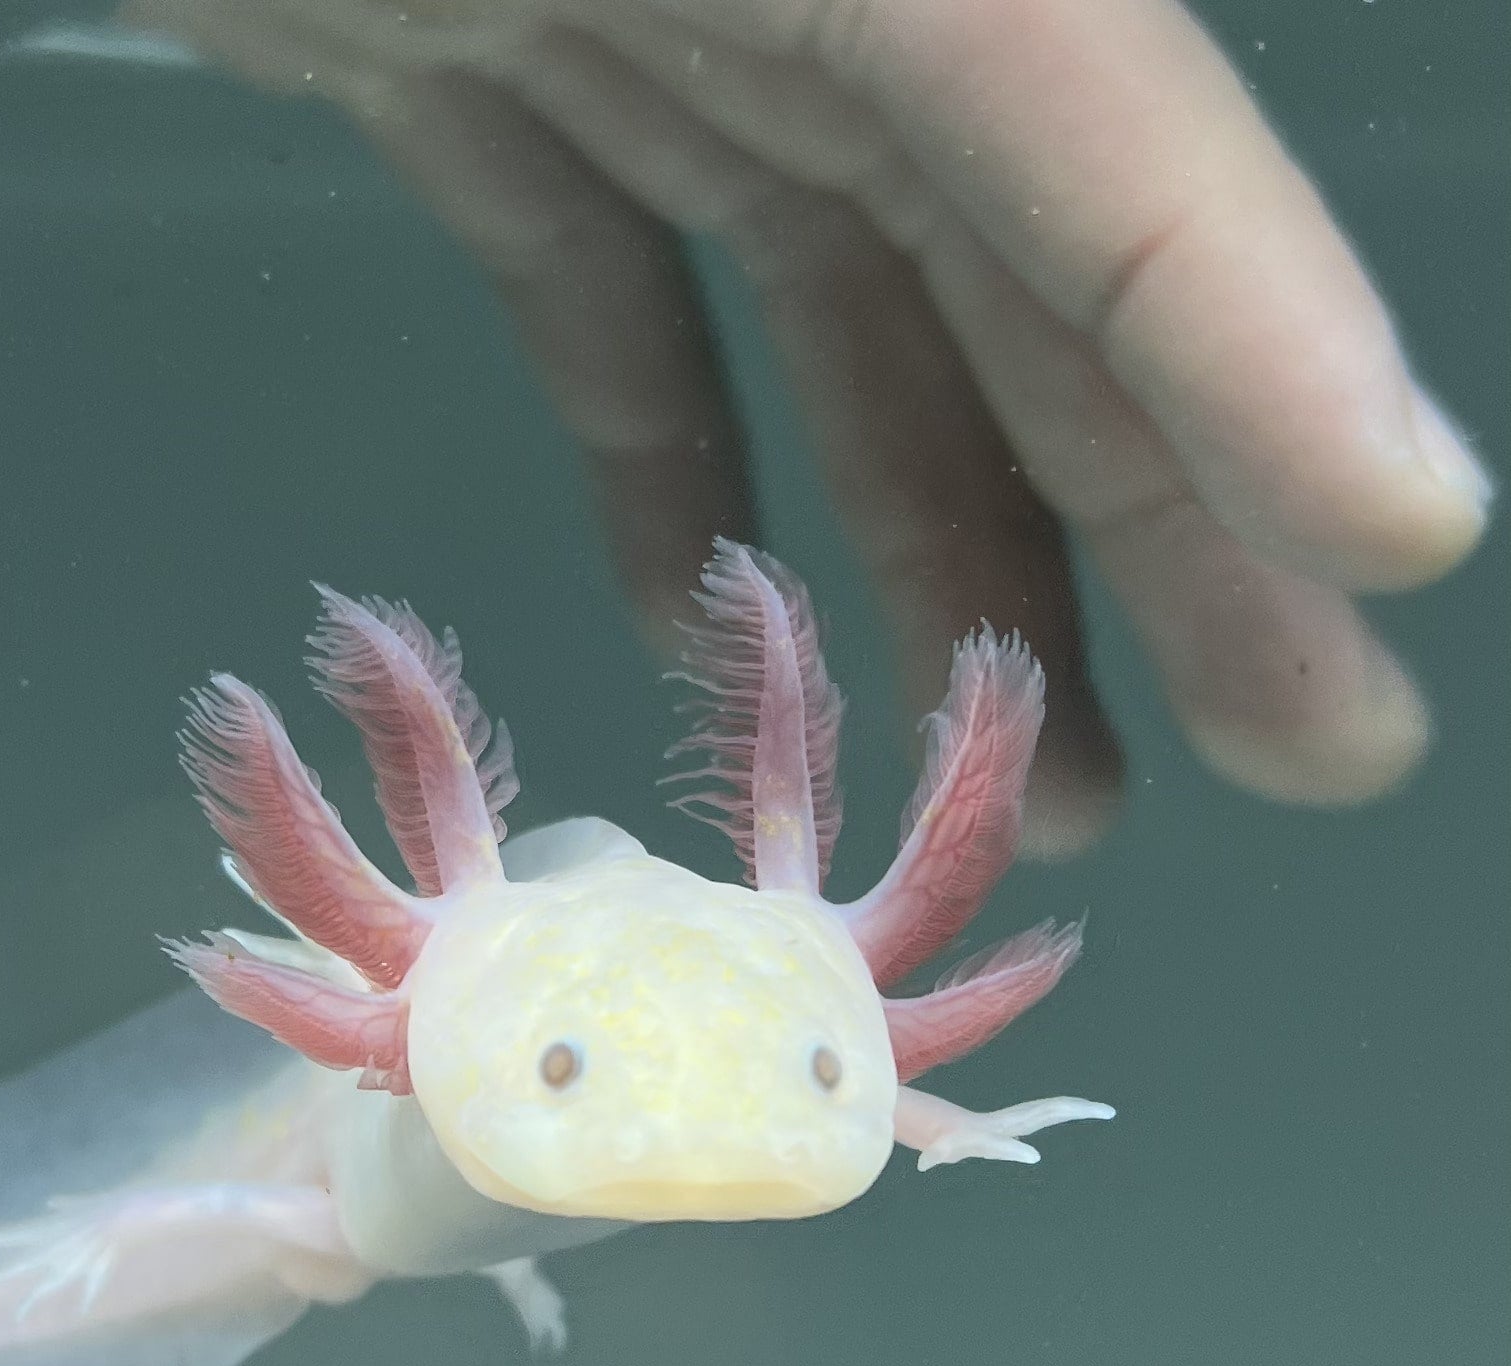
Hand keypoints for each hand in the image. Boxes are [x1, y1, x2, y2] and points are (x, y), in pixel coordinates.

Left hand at [135, 0, 1491, 850]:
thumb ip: (905, 13)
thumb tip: (1099, 152)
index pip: (1110, 141)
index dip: (1267, 341)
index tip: (1396, 545)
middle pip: (1035, 269)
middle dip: (1181, 516)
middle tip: (1310, 745)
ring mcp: (645, 9)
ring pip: (851, 318)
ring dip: (952, 552)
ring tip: (1047, 783)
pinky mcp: (472, 65)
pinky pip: (605, 296)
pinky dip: (667, 460)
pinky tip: (708, 633)